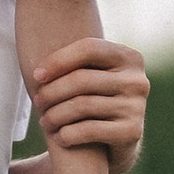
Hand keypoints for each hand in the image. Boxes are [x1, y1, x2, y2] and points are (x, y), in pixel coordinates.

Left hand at [28, 31, 149, 165]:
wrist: (116, 143)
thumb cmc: (96, 100)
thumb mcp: (92, 75)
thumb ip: (77, 60)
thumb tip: (39, 30)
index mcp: (129, 57)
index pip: (89, 48)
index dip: (58, 60)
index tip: (36, 75)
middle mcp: (137, 80)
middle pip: (82, 79)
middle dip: (52, 92)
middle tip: (37, 102)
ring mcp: (137, 107)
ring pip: (82, 105)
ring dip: (55, 115)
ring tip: (44, 121)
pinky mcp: (132, 132)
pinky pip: (89, 129)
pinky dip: (67, 134)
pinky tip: (59, 136)